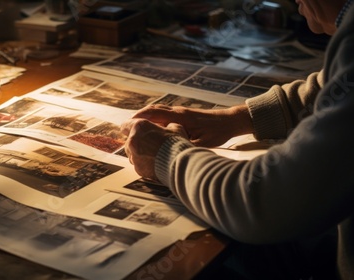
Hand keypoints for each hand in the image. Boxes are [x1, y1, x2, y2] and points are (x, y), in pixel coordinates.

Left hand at [121, 118, 187, 180]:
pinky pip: (139, 165)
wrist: (180, 165)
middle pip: (130, 140)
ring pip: (133, 154)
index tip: (138, 130)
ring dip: (141, 153)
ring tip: (155, 155)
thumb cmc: (177, 143)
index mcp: (139, 128)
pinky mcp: (138, 170)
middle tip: (152, 143)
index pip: (126, 125)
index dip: (131, 126)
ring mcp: (134, 157)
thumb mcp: (175, 127)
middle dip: (139, 141)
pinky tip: (156, 164)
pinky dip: (145, 164)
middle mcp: (132, 142)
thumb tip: (167, 128)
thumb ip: (165, 126)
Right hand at [132, 104, 252, 146]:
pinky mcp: (182, 114)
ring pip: (156, 110)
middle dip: (137, 117)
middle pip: (152, 110)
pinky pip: (163, 113)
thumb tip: (168, 149)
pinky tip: (149, 127)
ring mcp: (179, 111)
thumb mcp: (201, 142)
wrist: (230, 121)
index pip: (154, 113)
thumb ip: (184, 143)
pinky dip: (152, 118)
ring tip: (132, 127)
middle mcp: (177, 111)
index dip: (139, 118)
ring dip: (144, 117)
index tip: (126, 125)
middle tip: (124, 127)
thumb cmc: (217, 132)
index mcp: (179, 117)